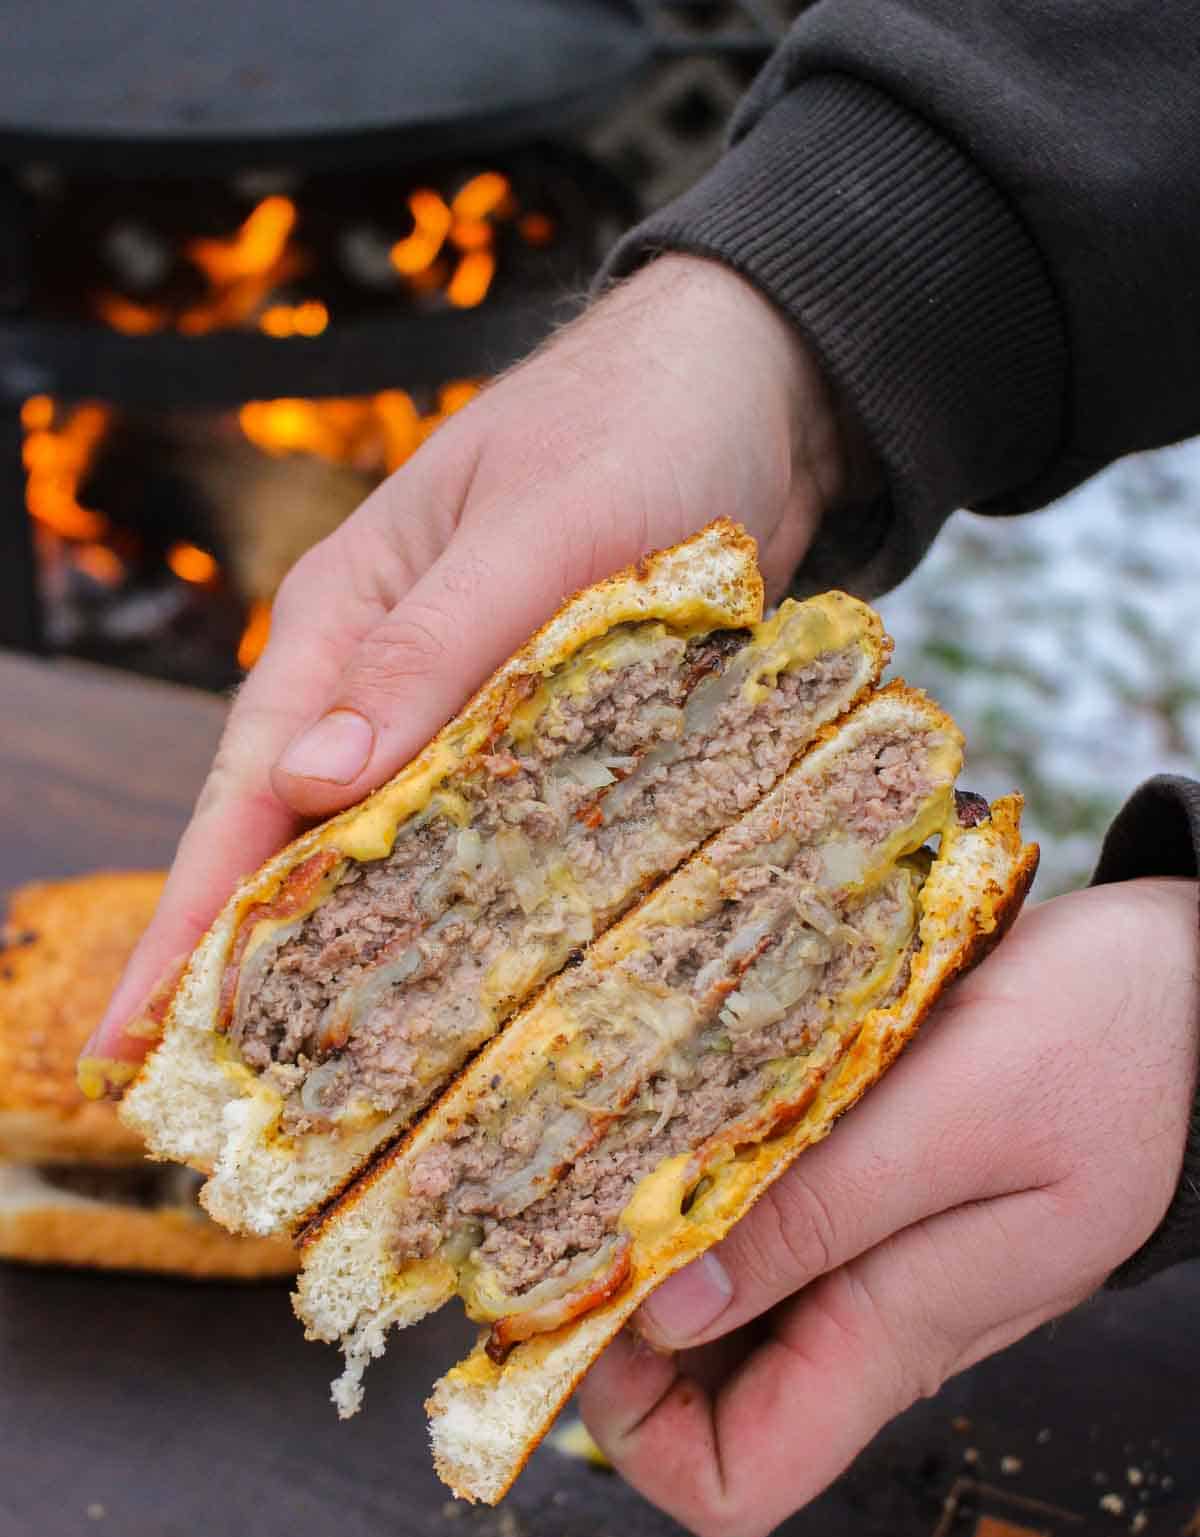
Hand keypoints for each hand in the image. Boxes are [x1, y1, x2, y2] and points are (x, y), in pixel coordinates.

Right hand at [89, 254, 846, 1064]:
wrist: (758, 383)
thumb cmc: (640, 424)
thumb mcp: (539, 528)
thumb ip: (430, 651)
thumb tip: (308, 785)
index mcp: (348, 617)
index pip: (245, 791)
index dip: (189, 921)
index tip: (134, 1037)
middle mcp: (388, 675)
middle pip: (293, 840)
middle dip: (243, 966)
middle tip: (205, 1103)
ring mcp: (464, 708)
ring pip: (384, 852)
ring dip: (344, 959)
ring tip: (311, 1086)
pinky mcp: (544, 729)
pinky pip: (482, 840)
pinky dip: (455, 916)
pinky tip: (452, 993)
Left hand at [579, 877, 1198, 1536]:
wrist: (1197, 991)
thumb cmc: (1109, 1044)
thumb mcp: (959, 1118)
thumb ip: (818, 1216)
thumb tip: (664, 1311)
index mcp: (893, 1339)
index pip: (730, 1484)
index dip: (633, 1428)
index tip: (591, 1309)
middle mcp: (868, 1322)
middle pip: (697, 1400)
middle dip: (613, 1322)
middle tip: (569, 1203)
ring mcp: (868, 1260)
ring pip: (717, 1310)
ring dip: (652, 1246)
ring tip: (616, 1145)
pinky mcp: (868, 1195)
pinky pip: (759, 1230)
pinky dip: (705, 1189)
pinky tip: (688, 1111)